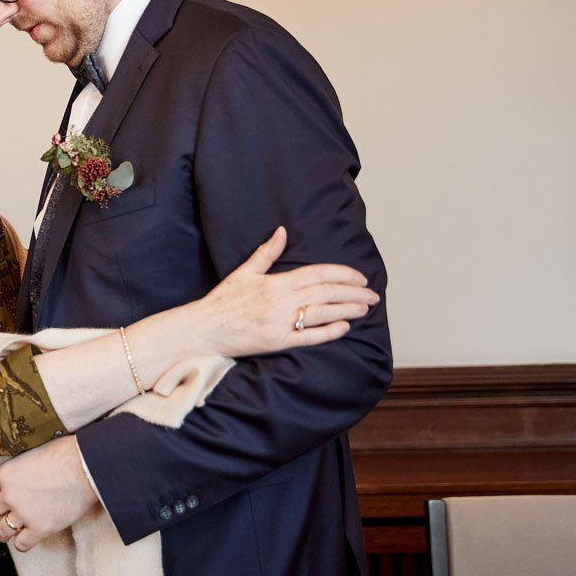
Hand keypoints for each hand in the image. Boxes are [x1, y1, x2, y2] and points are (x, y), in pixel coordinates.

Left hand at [0, 435, 100, 551]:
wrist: (86, 468)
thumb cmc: (66, 456)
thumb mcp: (32, 455)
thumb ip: (20, 470)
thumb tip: (20, 478)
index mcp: (6, 474)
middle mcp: (10, 495)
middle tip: (5, 513)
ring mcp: (24, 513)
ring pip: (1, 531)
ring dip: (6, 531)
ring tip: (14, 529)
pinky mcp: (40, 528)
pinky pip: (21, 544)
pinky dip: (23, 543)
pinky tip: (29, 536)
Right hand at [197, 226, 378, 356]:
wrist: (203, 328)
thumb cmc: (223, 301)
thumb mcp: (244, 272)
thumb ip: (266, 253)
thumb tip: (282, 232)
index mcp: (274, 283)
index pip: (317, 274)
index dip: (342, 274)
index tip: (359, 277)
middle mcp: (280, 302)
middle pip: (326, 294)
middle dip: (353, 293)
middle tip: (372, 294)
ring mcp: (280, 323)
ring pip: (322, 314)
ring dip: (347, 310)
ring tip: (365, 308)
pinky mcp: (277, 343)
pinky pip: (308, 338)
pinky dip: (328, 332)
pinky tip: (344, 327)